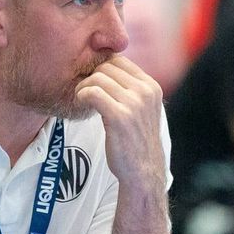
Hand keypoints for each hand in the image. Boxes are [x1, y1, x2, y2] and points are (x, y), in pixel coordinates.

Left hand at [75, 56, 164, 194]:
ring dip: (84, 87)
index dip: (102, 68)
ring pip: (98, 78)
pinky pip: (93, 93)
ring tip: (82, 99)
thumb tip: (107, 69)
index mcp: (152, 87)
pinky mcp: (120, 117)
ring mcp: (135, 104)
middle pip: (107, 66)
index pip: (120, 60)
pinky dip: (82, 95)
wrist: (143, 172)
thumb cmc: (137, 142)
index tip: (93, 83)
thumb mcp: (143, 110)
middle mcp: (146, 92)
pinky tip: (81, 104)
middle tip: (84, 92)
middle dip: (91, 77)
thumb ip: (132, 90)